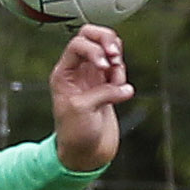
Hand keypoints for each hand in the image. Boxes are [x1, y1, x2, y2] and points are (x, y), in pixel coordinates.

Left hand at [49, 25, 130, 173]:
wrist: (86, 154)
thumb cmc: (75, 134)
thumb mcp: (83, 109)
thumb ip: (103, 91)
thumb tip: (125, 87)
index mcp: (64, 73)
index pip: (78, 44)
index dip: (94, 50)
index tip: (104, 66)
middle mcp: (78, 71)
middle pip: (91, 35)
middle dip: (106, 40)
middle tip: (115, 55)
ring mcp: (93, 76)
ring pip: (108, 49)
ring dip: (117, 59)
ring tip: (116, 78)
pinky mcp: (108, 85)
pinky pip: (118, 67)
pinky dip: (122, 73)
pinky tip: (121, 90)